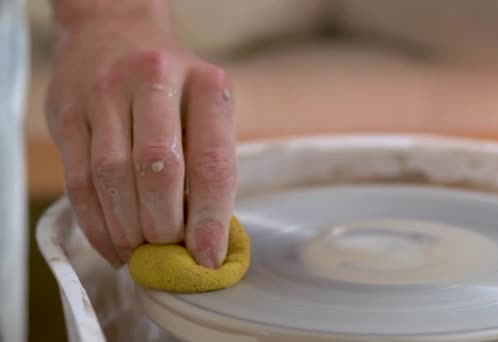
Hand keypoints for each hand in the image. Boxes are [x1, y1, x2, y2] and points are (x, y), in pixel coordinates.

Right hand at [45, 15, 235, 268]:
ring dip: (128, 229)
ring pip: (112, 177)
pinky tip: (113, 245)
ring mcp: (104, 92)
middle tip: (167, 253)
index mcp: (206, 84)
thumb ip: (208, 165)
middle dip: (163, 225)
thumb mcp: (205, 108)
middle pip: (157, 169)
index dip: (210, 219)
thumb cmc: (173, 87)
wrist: (114, 34)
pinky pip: (78, 181)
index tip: (208, 258)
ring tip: (140, 254)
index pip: (212, 162)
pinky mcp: (66, 111)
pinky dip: (96, 223)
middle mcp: (154, 80)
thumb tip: (206, 240)